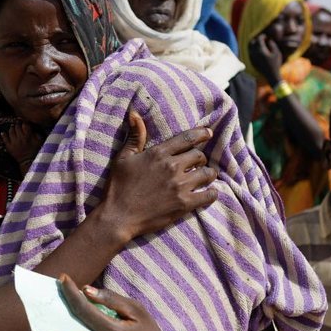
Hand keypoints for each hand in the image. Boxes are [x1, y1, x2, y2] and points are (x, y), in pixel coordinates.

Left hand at [2, 122, 43, 174]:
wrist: (29, 162)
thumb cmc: (36, 151)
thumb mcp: (40, 141)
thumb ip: (36, 134)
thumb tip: (32, 129)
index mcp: (28, 136)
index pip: (25, 125)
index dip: (24, 122)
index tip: (24, 121)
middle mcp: (20, 138)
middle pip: (17, 127)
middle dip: (18, 123)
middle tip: (18, 122)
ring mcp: (14, 142)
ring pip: (11, 131)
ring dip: (12, 128)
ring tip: (13, 126)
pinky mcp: (9, 147)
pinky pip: (5, 139)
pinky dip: (4, 135)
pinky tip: (3, 133)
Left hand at [55, 277, 186, 330]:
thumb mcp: (136, 310)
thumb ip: (112, 299)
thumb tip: (86, 290)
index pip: (84, 311)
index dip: (71, 293)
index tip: (63, 279)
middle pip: (72, 327)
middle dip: (65, 308)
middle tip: (62, 296)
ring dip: (65, 326)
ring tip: (67, 314)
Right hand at [100, 112, 216, 242]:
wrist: (119, 217)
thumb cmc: (118, 186)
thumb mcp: (123, 158)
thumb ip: (134, 136)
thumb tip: (134, 113)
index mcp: (158, 154)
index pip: (187, 138)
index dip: (201, 134)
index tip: (208, 133)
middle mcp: (172, 167)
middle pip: (199, 156)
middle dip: (200, 158)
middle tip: (198, 163)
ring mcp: (179, 186)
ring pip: (207, 174)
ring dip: (208, 174)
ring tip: (205, 177)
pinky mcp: (184, 204)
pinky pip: (208, 195)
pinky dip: (212, 193)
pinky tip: (209, 193)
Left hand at [246, 33, 284, 86]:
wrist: (271, 75)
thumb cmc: (275, 64)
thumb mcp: (277, 53)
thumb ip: (272, 44)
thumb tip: (269, 40)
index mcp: (260, 50)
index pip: (258, 39)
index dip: (262, 36)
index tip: (266, 36)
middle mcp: (254, 53)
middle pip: (252, 42)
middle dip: (256, 39)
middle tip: (262, 39)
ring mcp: (252, 57)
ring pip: (249, 47)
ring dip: (254, 44)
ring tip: (260, 44)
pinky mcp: (252, 61)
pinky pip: (250, 52)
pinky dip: (253, 49)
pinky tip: (259, 50)